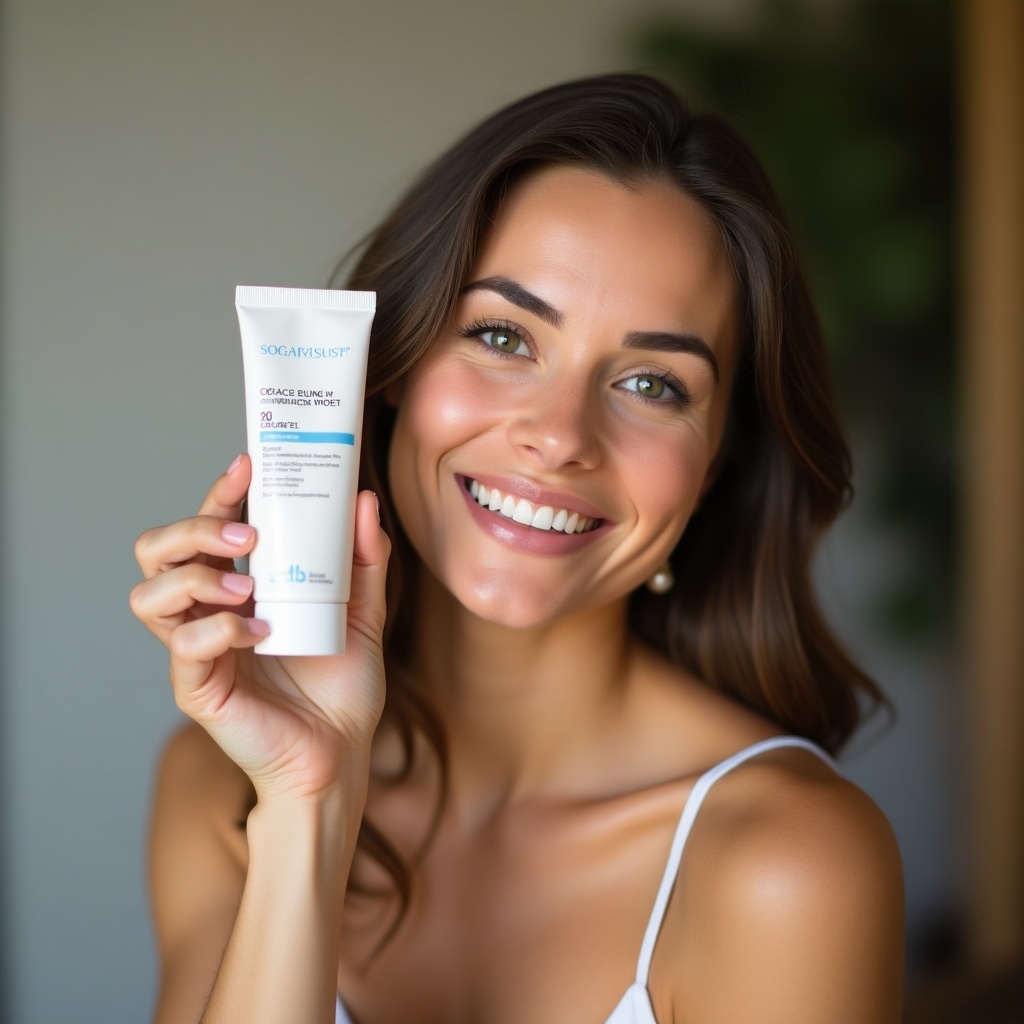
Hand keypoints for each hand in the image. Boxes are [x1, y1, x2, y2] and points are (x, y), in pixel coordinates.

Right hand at [130, 454, 389, 799]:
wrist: (341, 754)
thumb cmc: (343, 686)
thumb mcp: (364, 612)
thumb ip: (365, 558)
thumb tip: (363, 500)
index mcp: (240, 587)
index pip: (208, 528)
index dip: (218, 493)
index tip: (247, 465)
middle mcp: (208, 611)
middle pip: (157, 550)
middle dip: (192, 529)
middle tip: (245, 538)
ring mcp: (196, 650)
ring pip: (149, 594)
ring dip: (195, 578)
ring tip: (247, 589)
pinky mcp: (197, 687)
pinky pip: (184, 645)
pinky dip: (220, 629)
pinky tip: (259, 633)